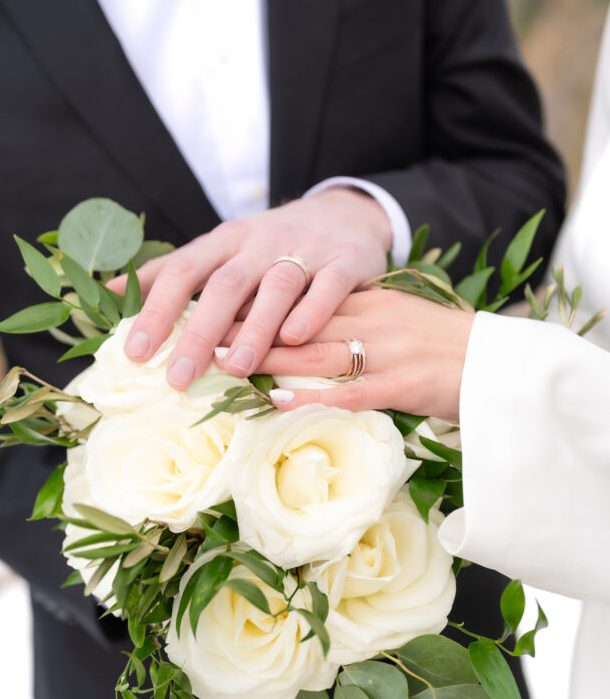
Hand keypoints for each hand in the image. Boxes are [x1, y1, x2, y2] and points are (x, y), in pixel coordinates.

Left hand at [110, 189, 391, 388]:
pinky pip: (327, 285)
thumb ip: (172, 271)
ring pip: (276, 287)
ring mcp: (304, 250)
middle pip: (225, 284)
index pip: (182, 270)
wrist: (345, 213)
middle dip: (199, 332)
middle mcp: (261, 241)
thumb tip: (110, 292)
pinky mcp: (345, 261)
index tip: (134, 352)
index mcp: (225, 240)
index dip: (156, 310)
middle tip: (178, 378)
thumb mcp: (221, 249)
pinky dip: (311, 311)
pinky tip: (295, 340)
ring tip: (234, 368)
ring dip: (254, 328)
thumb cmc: (270, 245)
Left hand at [221, 290, 473, 420]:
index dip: (252, 304)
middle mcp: (370, 319)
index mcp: (365, 301)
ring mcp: (386, 352)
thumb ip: (351, 319)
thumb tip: (301, 333)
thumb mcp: (394, 319)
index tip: (210, 308)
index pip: (298, 297)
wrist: (499, 362)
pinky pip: (351, 392)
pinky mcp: (403, 385)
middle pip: (297, 321)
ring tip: (224, 365)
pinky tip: (279, 402)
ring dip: (267, 359)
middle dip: (246, 328)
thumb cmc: (442, 345)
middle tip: (198, 335)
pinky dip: (313, 397)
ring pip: (317, 352)